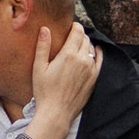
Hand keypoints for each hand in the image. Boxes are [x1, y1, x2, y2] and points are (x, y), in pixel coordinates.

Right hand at [24, 17, 101, 138]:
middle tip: (72, 36)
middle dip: (79, 35)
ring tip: (78, 46)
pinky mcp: (94, 78)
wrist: (56, 113)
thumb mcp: (39, 68)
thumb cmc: (44, 91)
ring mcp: (90, 69)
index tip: (70, 26)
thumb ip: (43, 46)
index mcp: (68, 54)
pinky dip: (97, 53)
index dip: (75, 26)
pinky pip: (100, 60)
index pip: (77, 31)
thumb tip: (45, 29)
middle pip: (85, 38)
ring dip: (86, 44)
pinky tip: (95, 51)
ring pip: (91, 49)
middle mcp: (82, 60)